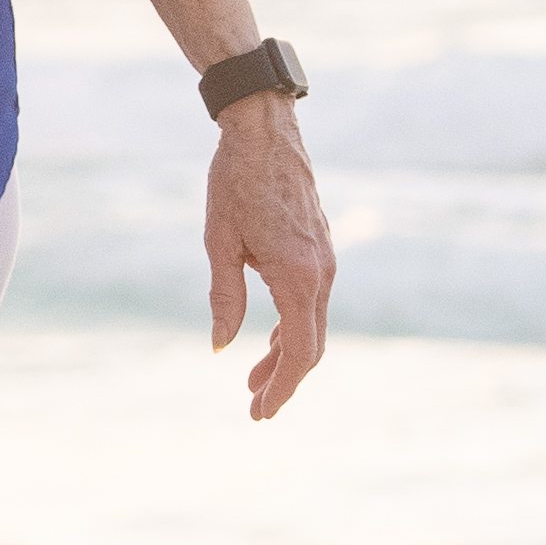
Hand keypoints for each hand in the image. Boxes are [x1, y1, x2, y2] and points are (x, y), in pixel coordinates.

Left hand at [206, 100, 333, 418]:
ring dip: (285, 356)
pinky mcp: (319, 250)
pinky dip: (292, 327)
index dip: (281, 388)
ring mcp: (325, 261)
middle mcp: (321, 274)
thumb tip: (221, 349)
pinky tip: (269, 339)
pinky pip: (311, 302)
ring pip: (312, 325)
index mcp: (298, 277)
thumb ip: (224, 300)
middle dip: (283, 381)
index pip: (298, 352)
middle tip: (255, 409)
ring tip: (254, 381)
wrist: (264, 131)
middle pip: (310, 346)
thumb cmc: (235, 182)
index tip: (261, 414)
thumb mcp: (220, 244)